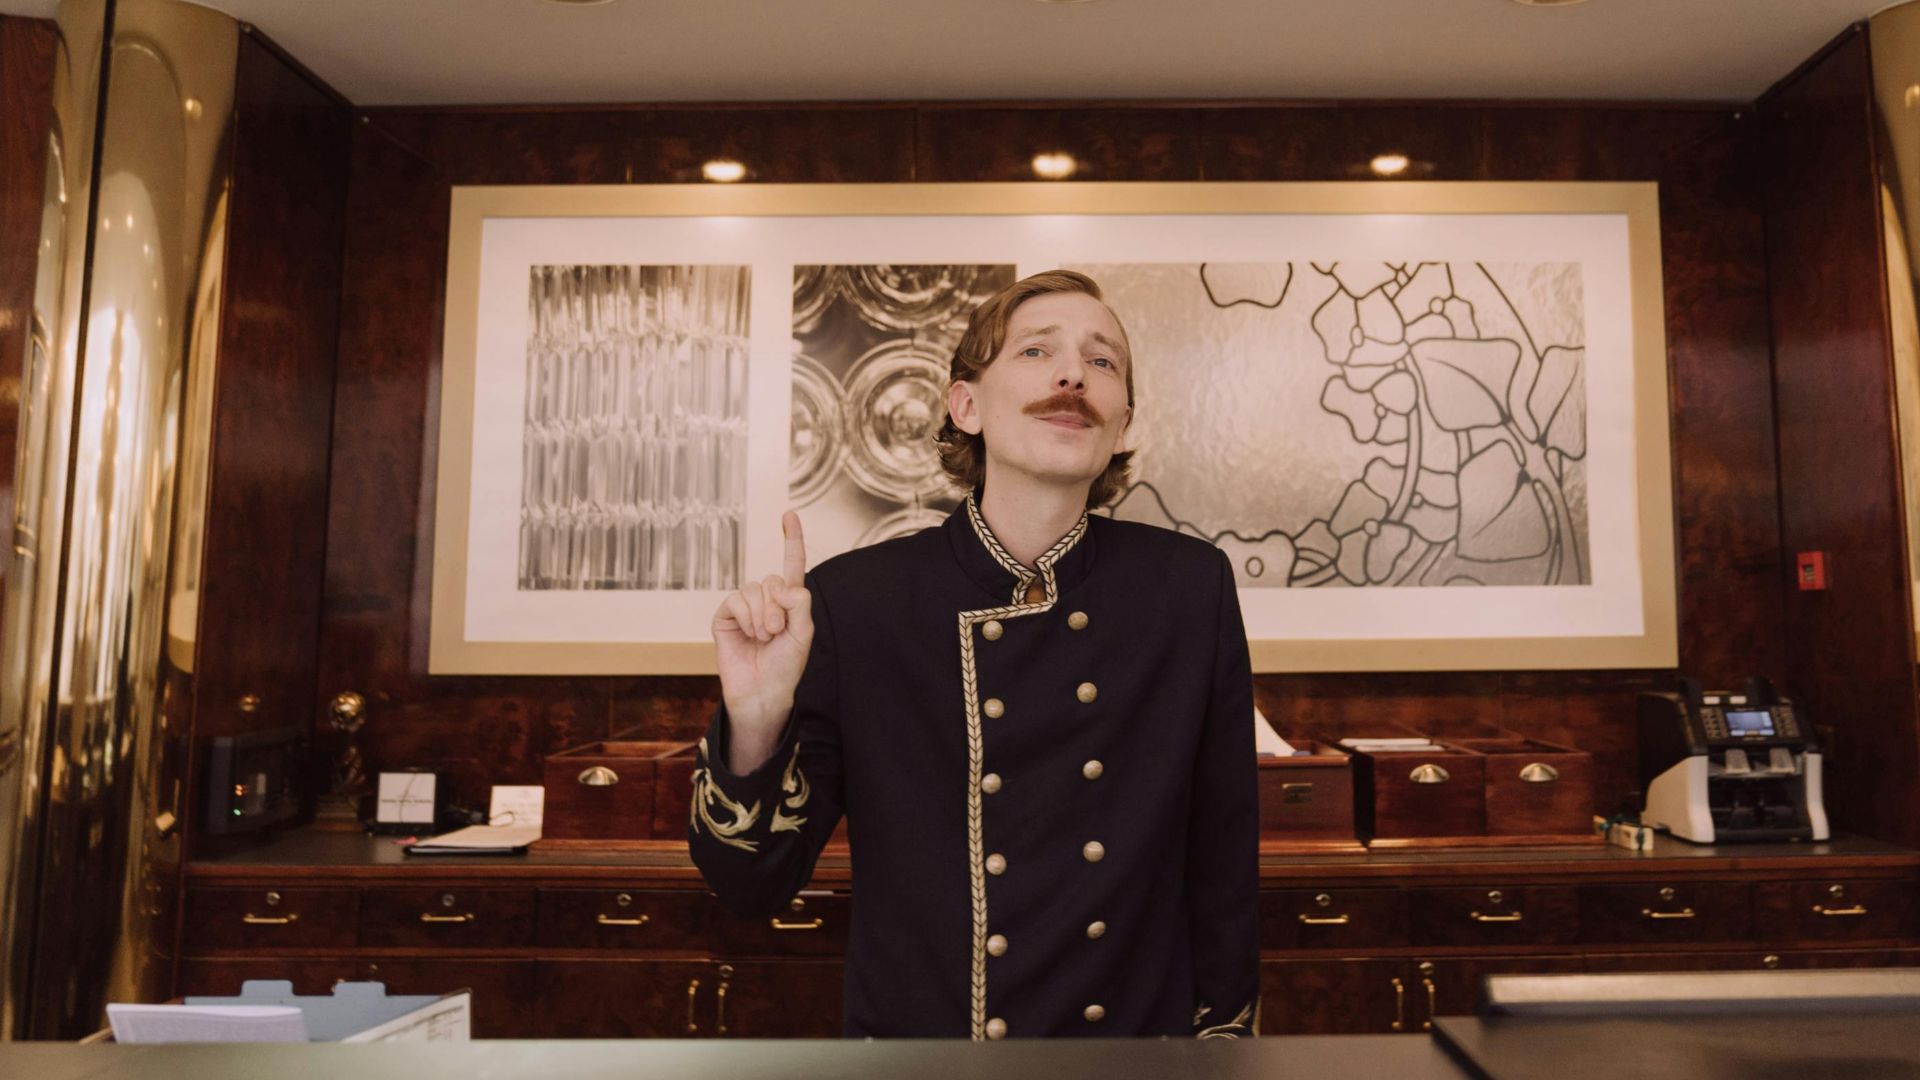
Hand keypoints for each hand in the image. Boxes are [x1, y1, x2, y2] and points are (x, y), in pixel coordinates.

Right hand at [711, 511, 812, 772]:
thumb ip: (800, 605)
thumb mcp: (803, 635)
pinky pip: (735, 600)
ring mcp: (744, 607)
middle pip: (771, 580)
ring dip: (762, 616)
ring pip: (753, 589)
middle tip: (777, 633)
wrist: (762, 691)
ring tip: (764, 638)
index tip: (789, 514)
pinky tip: (749, 634)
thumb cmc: (785, 666)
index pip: (791, 565)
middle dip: (777, 608)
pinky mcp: (725, 616)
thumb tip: (785, 586)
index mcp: (789, 601)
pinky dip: (745, 617)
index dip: (791, 540)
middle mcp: (766, 600)